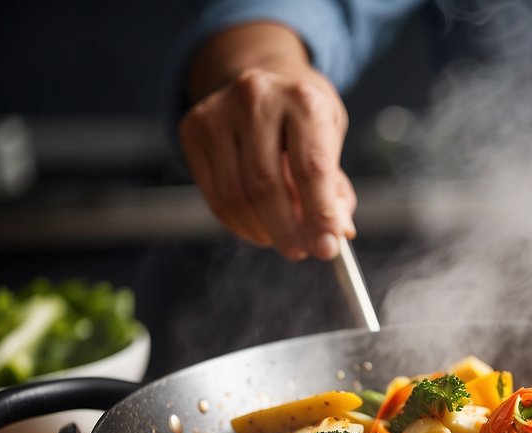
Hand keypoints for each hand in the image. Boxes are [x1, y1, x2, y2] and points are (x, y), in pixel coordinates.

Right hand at [178, 25, 355, 260]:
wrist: (265, 83)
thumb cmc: (305, 120)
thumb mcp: (331, 142)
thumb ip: (336, 189)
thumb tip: (338, 234)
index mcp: (303, 100)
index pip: (311, 168)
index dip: (319, 215)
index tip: (326, 250)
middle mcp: (256, 98)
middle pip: (266, 185)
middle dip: (286, 230)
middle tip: (300, 252)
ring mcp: (218, 111)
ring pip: (235, 196)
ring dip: (261, 230)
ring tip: (282, 238)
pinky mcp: (193, 129)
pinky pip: (215, 196)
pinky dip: (239, 224)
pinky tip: (258, 226)